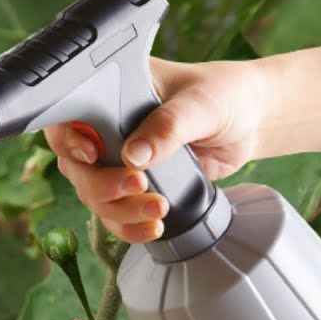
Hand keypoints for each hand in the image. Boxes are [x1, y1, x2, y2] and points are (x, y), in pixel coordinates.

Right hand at [44, 57, 268, 242]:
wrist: (251, 122)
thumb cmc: (225, 95)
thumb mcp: (200, 104)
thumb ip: (168, 127)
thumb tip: (134, 156)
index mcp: (113, 92)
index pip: (69, 117)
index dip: (69, 139)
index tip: (94, 153)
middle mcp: (106, 127)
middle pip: (76, 165)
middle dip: (102, 184)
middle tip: (138, 185)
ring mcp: (117, 159)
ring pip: (93, 194)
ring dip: (119, 210)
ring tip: (157, 210)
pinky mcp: (133, 186)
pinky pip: (115, 213)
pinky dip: (129, 226)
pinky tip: (152, 227)